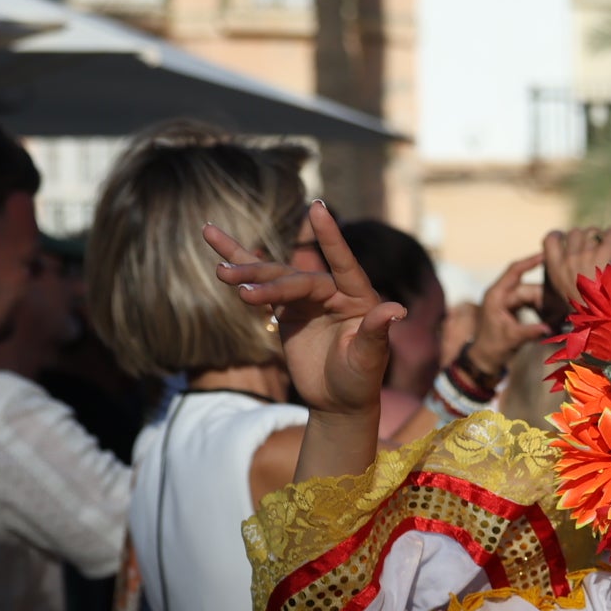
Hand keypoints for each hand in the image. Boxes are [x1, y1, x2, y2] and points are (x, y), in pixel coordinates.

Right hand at [205, 200, 403, 418]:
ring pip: (274, 277)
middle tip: (243, 290)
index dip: (331, 237)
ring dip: (247, 272)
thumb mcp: (368, 360)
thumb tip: (396, 309)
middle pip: (296, 279)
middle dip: (269, 284)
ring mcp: (307, 297)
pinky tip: (213, 238)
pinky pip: (259, 283)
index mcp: (358, 298)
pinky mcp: (285, 307)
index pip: (344, 263)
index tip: (318, 209)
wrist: (337, 401)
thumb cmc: (360, 381)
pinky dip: (239, 263)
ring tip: (221, 273)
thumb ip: (376, 333)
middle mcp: (332, 291)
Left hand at [466, 251, 549, 379]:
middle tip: (563, 312)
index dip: (530, 261)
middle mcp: (502, 294)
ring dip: (546, 306)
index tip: (545, 254)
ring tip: (559, 319)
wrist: (485, 359)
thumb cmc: (493, 348)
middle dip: (547, 299)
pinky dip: (543, 311)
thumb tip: (550, 328)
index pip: (514, 271)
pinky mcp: (515, 308)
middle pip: (530, 289)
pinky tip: (553, 321)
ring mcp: (509, 301)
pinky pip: (533, 304)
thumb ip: (530, 331)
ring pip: (534, 297)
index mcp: (496, 295)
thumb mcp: (511, 339)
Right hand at [537, 224, 610, 331]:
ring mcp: (585, 256)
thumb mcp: (561, 299)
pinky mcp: (603, 256)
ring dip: (599, 235)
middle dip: (584, 236)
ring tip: (608, 242)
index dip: (559, 235)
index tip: (565, 237)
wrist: (596, 323)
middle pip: (574, 233)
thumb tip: (565, 281)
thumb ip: (560, 283)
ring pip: (591, 232)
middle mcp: (568, 259)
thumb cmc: (581, 317)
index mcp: (554, 269)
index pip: (550, 239)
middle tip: (595, 244)